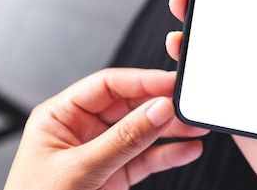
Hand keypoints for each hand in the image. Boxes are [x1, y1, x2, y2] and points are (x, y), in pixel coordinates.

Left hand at [4, 68, 206, 189]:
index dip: (141, 81)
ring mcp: (100, 153)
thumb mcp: (79, 170)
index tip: (169, 82)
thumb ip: (121, 140)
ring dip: (170, 130)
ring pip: (142, 132)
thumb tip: (157, 110)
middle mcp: (81, 130)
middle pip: (129, 106)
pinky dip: (168, 155)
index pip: (107, 86)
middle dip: (160, 105)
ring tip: (196, 126)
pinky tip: (187, 149)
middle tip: (187, 105)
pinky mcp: (115, 176)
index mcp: (60, 116)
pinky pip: (146, 159)